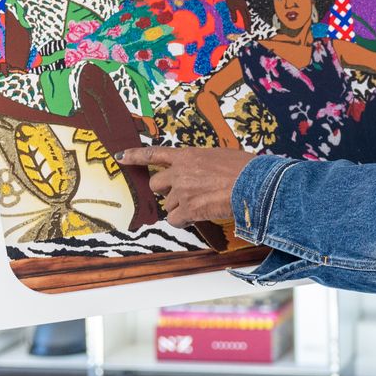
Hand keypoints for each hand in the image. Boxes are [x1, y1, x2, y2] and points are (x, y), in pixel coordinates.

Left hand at [117, 146, 257, 226]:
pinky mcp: (188, 210)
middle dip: (165, 192)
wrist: (254, 184)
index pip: (154, 153)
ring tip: (201, 205)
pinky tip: (195, 219)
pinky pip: (174, 220)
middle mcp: (180, 172)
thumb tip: (203, 174)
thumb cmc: (245, 169)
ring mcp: (182, 191)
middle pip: (156, 185)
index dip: (135, 156)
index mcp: (188, 155)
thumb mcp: (221, 157)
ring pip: (168, 205)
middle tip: (182, 195)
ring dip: (180, 208)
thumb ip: (204, 164)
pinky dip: (183, 222)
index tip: (120, 156)